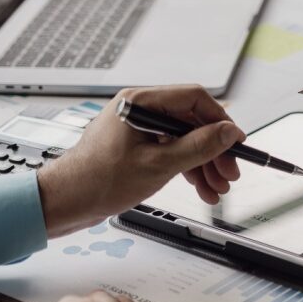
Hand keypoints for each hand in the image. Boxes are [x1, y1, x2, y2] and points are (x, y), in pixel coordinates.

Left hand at [38, 85, 246, 236]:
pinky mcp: (138, 146)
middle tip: (230, 172)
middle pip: (193, 122)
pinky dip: (189, 169)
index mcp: (140, 102)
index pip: (194, 99)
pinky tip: (201, 187)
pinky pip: (172, 151)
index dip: (221, 120)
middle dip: (215, 150)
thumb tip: (228, 132)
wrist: (66, 202)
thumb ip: (199, 146)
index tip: (236, 141)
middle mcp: (140, 110)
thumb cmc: (97, 180)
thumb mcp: (159, 164)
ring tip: (217, 187)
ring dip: (205, 164)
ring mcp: (139, 128)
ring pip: (185, 140)